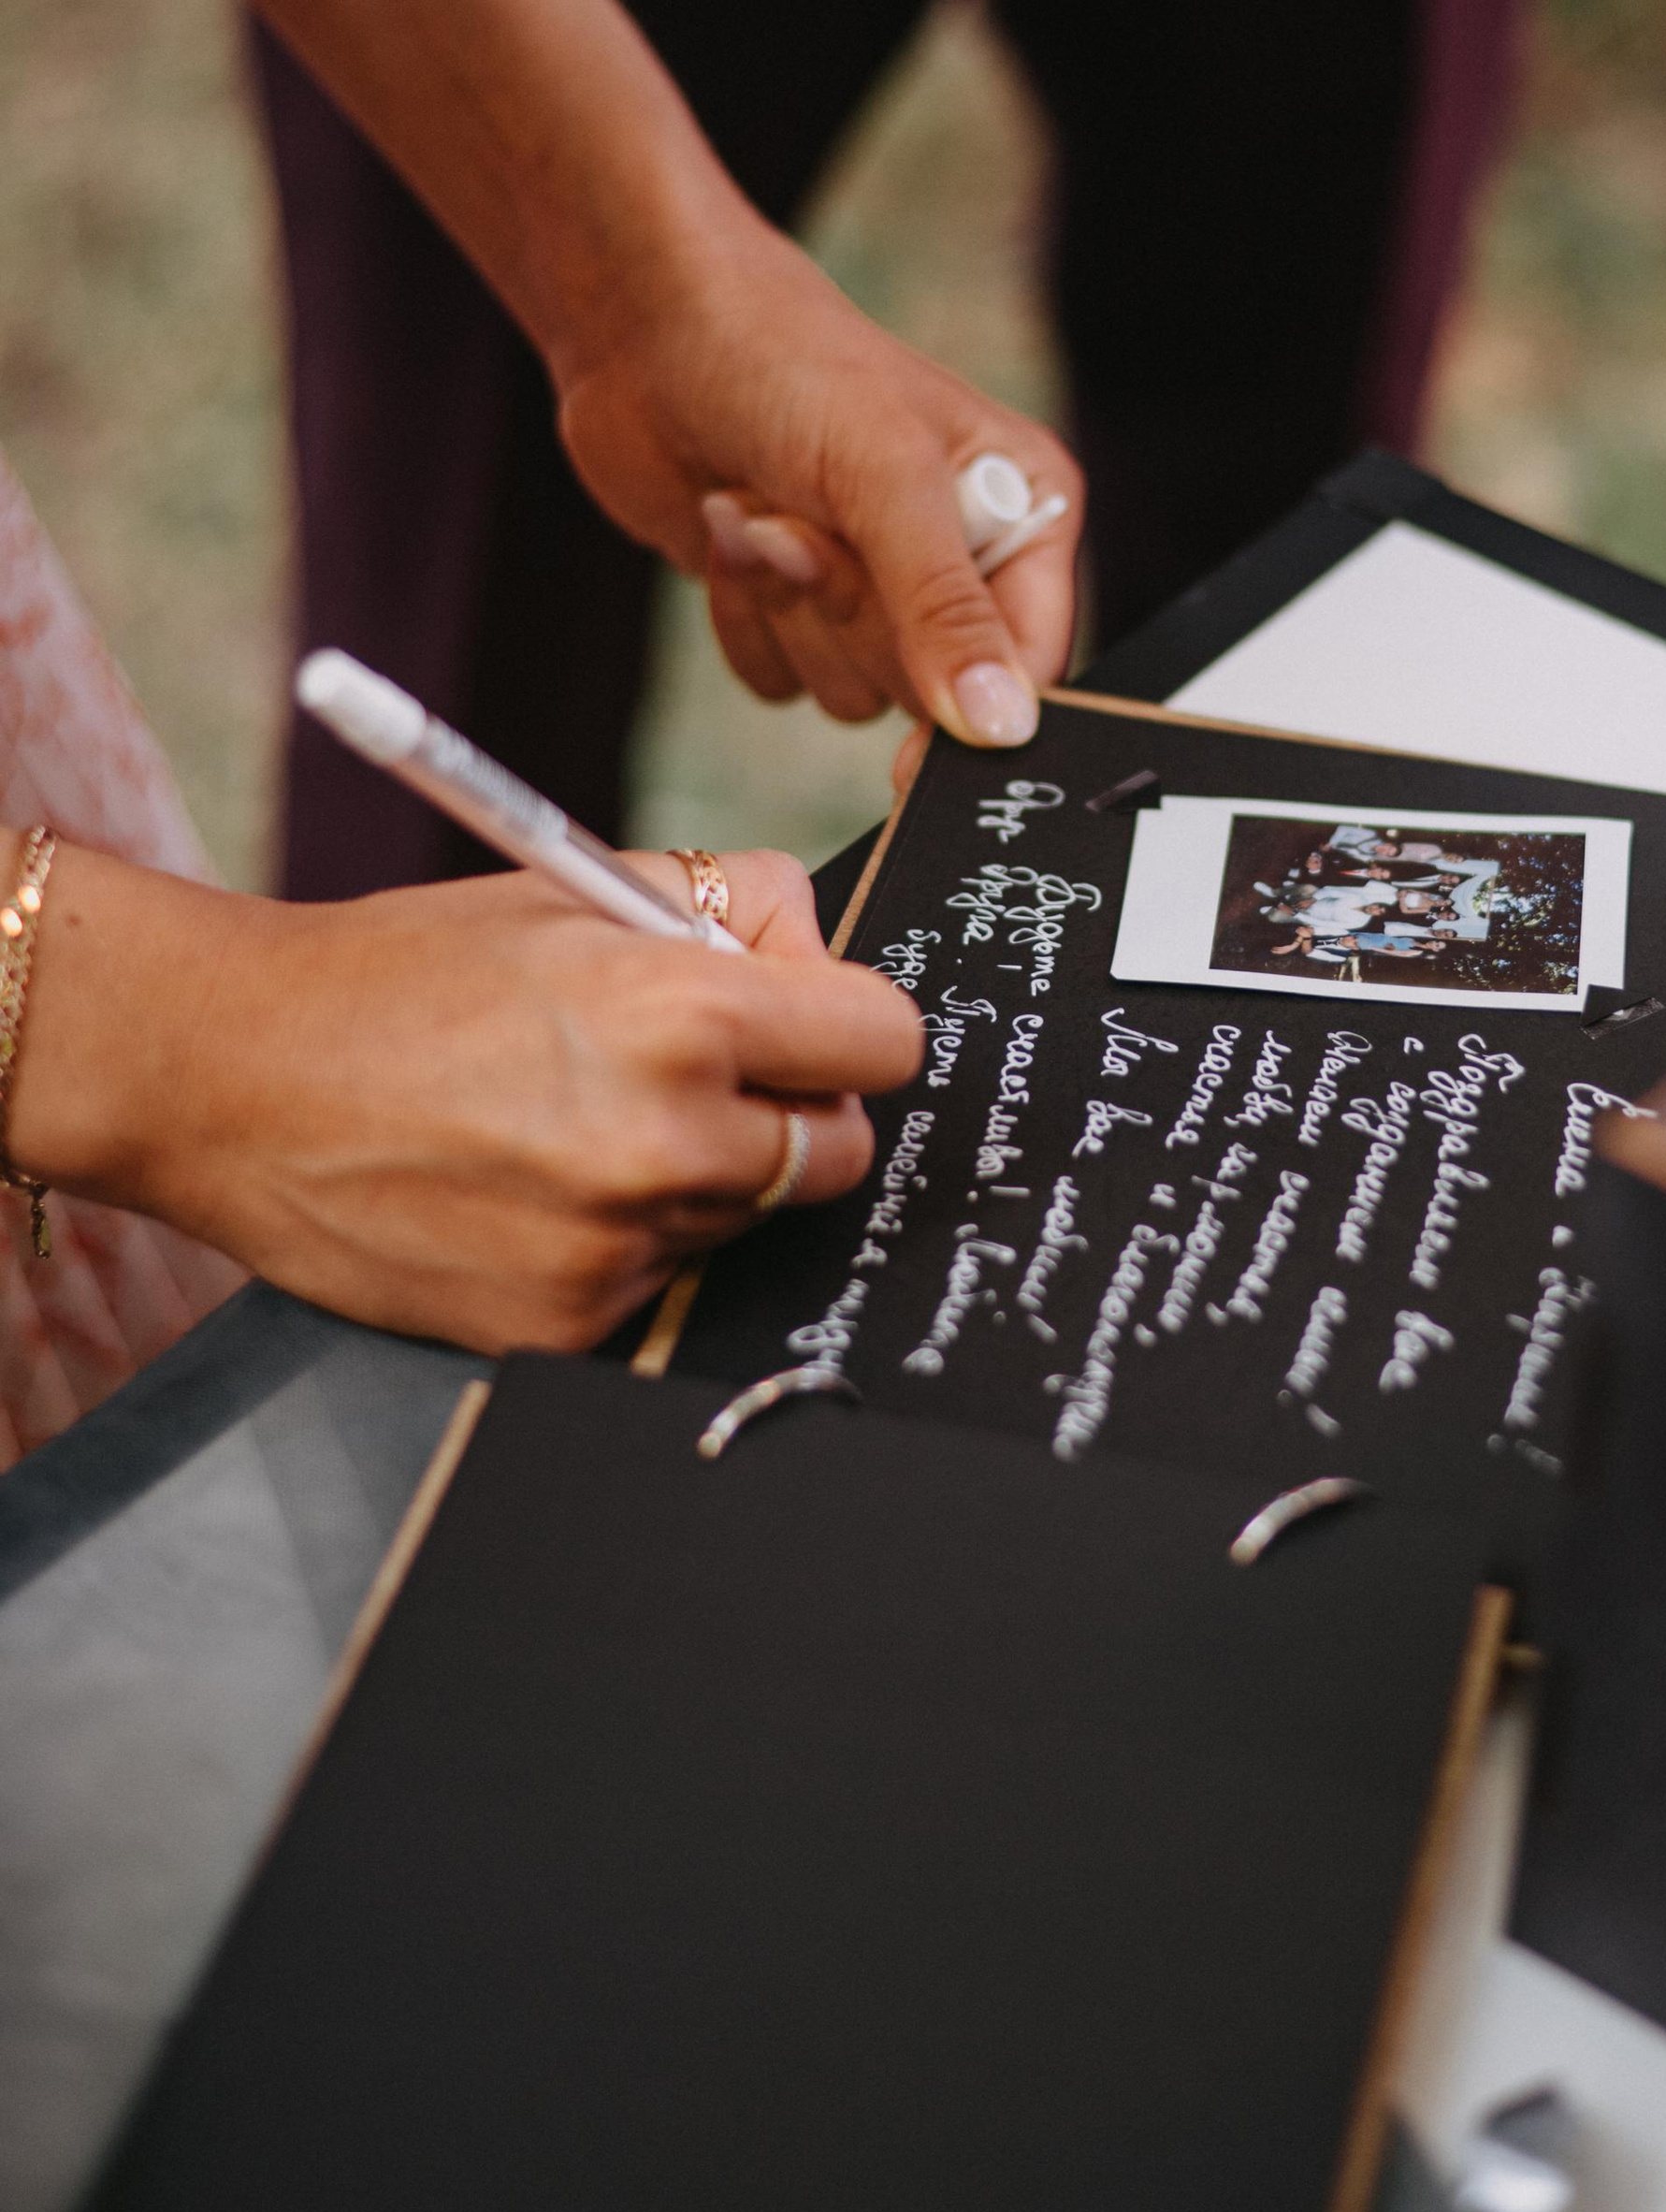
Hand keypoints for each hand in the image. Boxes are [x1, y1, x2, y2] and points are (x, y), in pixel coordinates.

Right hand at [7, 841, 922, 1354]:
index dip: (850, 1026)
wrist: (233, 1075)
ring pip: (743, 1219)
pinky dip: (618, 1238)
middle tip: (698, 1073)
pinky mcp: (564, 1324)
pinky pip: (654, 1279)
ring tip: (575, 1119)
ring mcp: (615, 1247)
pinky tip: (528, 1184)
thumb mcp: (581, 886)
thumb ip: (732, 910)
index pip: (887, 1044)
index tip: (815, 1024)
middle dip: (791, 1109)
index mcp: (686, 1015)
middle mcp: (665, 1140)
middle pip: (833, 1151)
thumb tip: (822, 958)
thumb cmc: (406, 968)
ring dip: (698, 1176)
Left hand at [552, 206, 1080, 745]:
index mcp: (1021, 507)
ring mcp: (873, 587)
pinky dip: (743, 617)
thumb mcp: (886, 477)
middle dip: (853, 613)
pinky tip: (731, 532)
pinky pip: (780, 683)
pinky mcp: (794, 607)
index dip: (977, 705)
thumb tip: (1002, 727)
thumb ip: (946, 607)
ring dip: (789, 608)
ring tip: (765, 510)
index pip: (1034, 658)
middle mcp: (957, 555)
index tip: (918, 739)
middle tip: (811, 522)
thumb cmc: (783, 363)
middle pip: (933, 688)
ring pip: (850, 692)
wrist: (646, 332)